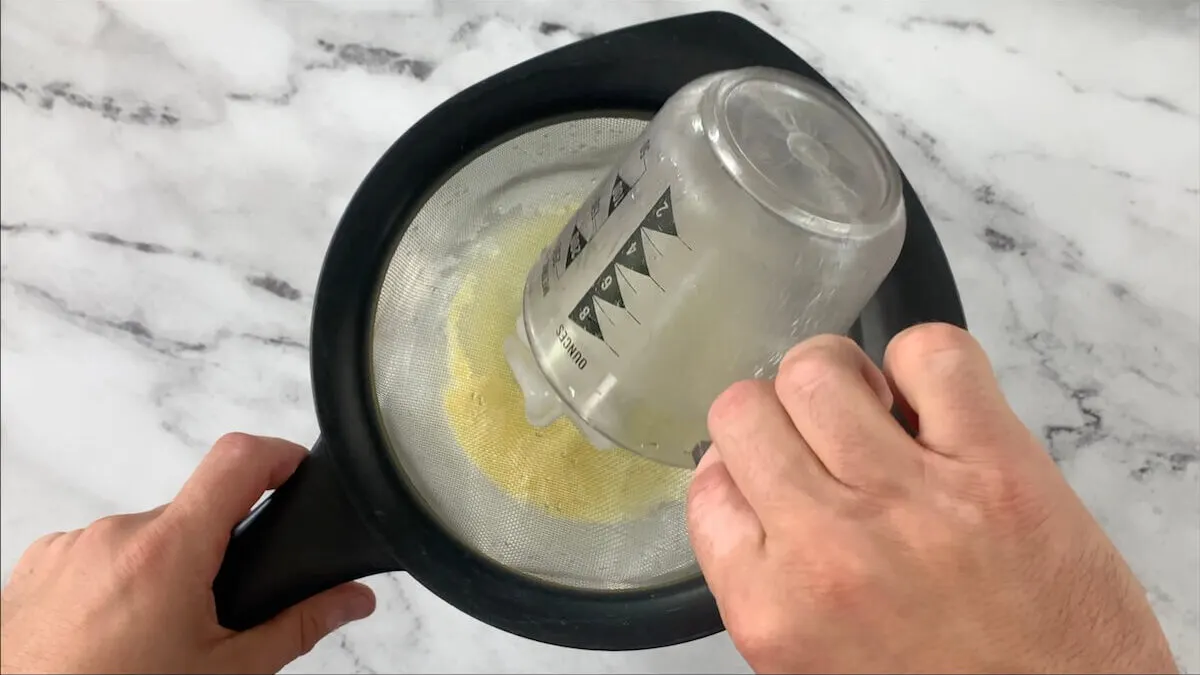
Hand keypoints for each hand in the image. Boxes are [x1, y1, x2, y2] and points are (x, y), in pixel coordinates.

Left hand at [0, 434, 375, 673]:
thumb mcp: (228, 673)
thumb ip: (297, 627)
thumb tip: (351, 600)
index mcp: (168, 551)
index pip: (237, 458)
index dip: (279, 454)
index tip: (295, 470)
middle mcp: (115, 534)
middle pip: (192, 513)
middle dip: (212, 554)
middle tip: (210, 619)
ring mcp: (70, 546)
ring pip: (143, 538)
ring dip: (161, 572)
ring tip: (153, 637)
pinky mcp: (38, 564)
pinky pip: (96, 554)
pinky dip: (116, 583)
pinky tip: (113, 635)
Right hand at [688, 324, 1175, 673]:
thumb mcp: (813, 664)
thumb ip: (767, 578)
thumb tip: (745, 487)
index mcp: (774, 609)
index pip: (708, 486)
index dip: (739, 467)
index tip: (771, 471)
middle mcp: (828, 549)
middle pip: (745, 411)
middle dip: (777, 414)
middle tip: (821, 437)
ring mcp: (911, 501)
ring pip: (818, 370)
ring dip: (840, 377)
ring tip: (876, 412)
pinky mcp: (996, 467)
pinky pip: (930, 353)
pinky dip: (925, 359)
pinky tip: (937, 404)